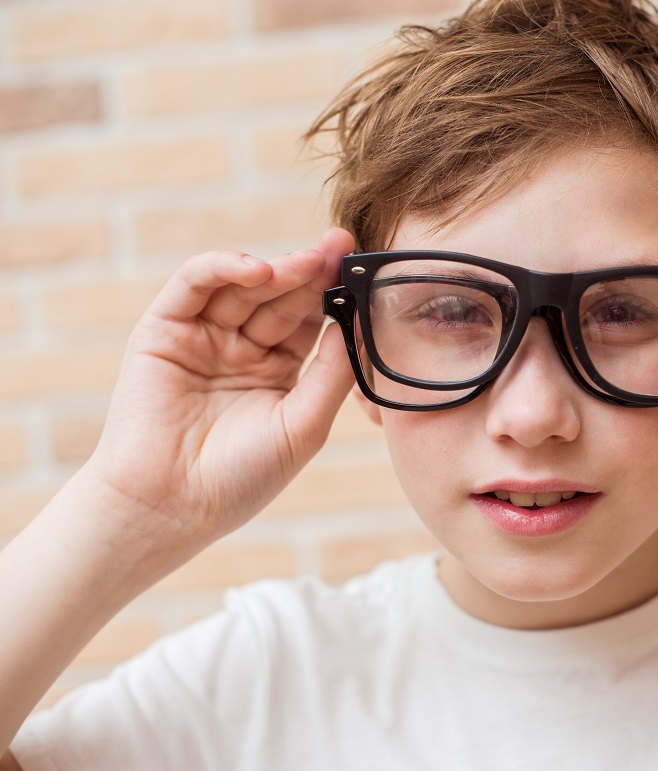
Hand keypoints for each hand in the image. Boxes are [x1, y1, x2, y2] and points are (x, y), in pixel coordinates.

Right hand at [81, 228, 355, 565]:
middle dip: (312, 271)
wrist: (170, 506)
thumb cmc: (241, 477)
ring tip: (307, 262)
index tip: (364, 267)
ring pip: (244, 286)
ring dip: (277, 268)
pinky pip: (195, 284)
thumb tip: (361, 321)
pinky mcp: (163, 329)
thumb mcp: (305, 422)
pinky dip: (225, 268)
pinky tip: (259, 270)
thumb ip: (333, 371)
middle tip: (340, 246)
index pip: (311, 320)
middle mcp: (241, 348)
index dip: (335, 293)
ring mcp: (203, 336)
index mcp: (277, 371)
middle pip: (282, 297)